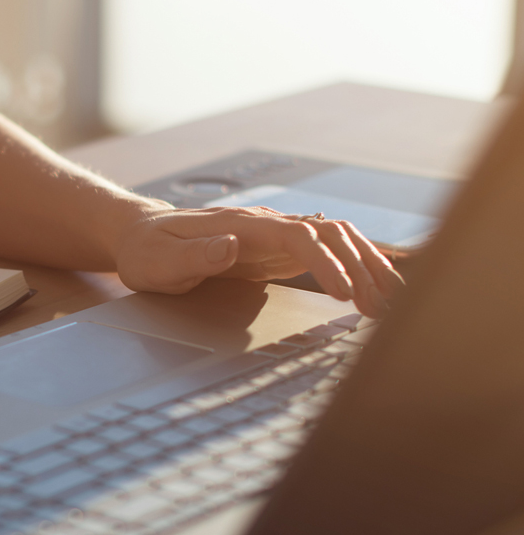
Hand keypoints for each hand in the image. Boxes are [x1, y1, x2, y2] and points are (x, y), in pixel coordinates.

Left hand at [113, 201, 403, 318]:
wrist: (141, 235)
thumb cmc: (147, 252)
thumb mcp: (159, 260)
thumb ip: (194, 255)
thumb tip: (231, 246)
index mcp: (240, 225)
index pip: (298, 236)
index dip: (326, 262)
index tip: (346, 293)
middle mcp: (265, 224)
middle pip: (330, 233)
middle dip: (362, 267)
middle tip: (383, 309)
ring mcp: (274, 235)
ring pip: (336, 238)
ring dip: (368, 265)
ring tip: (393, 301)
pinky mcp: (277, 250)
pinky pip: (327, 250)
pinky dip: (358, 263)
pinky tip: (381, 281)